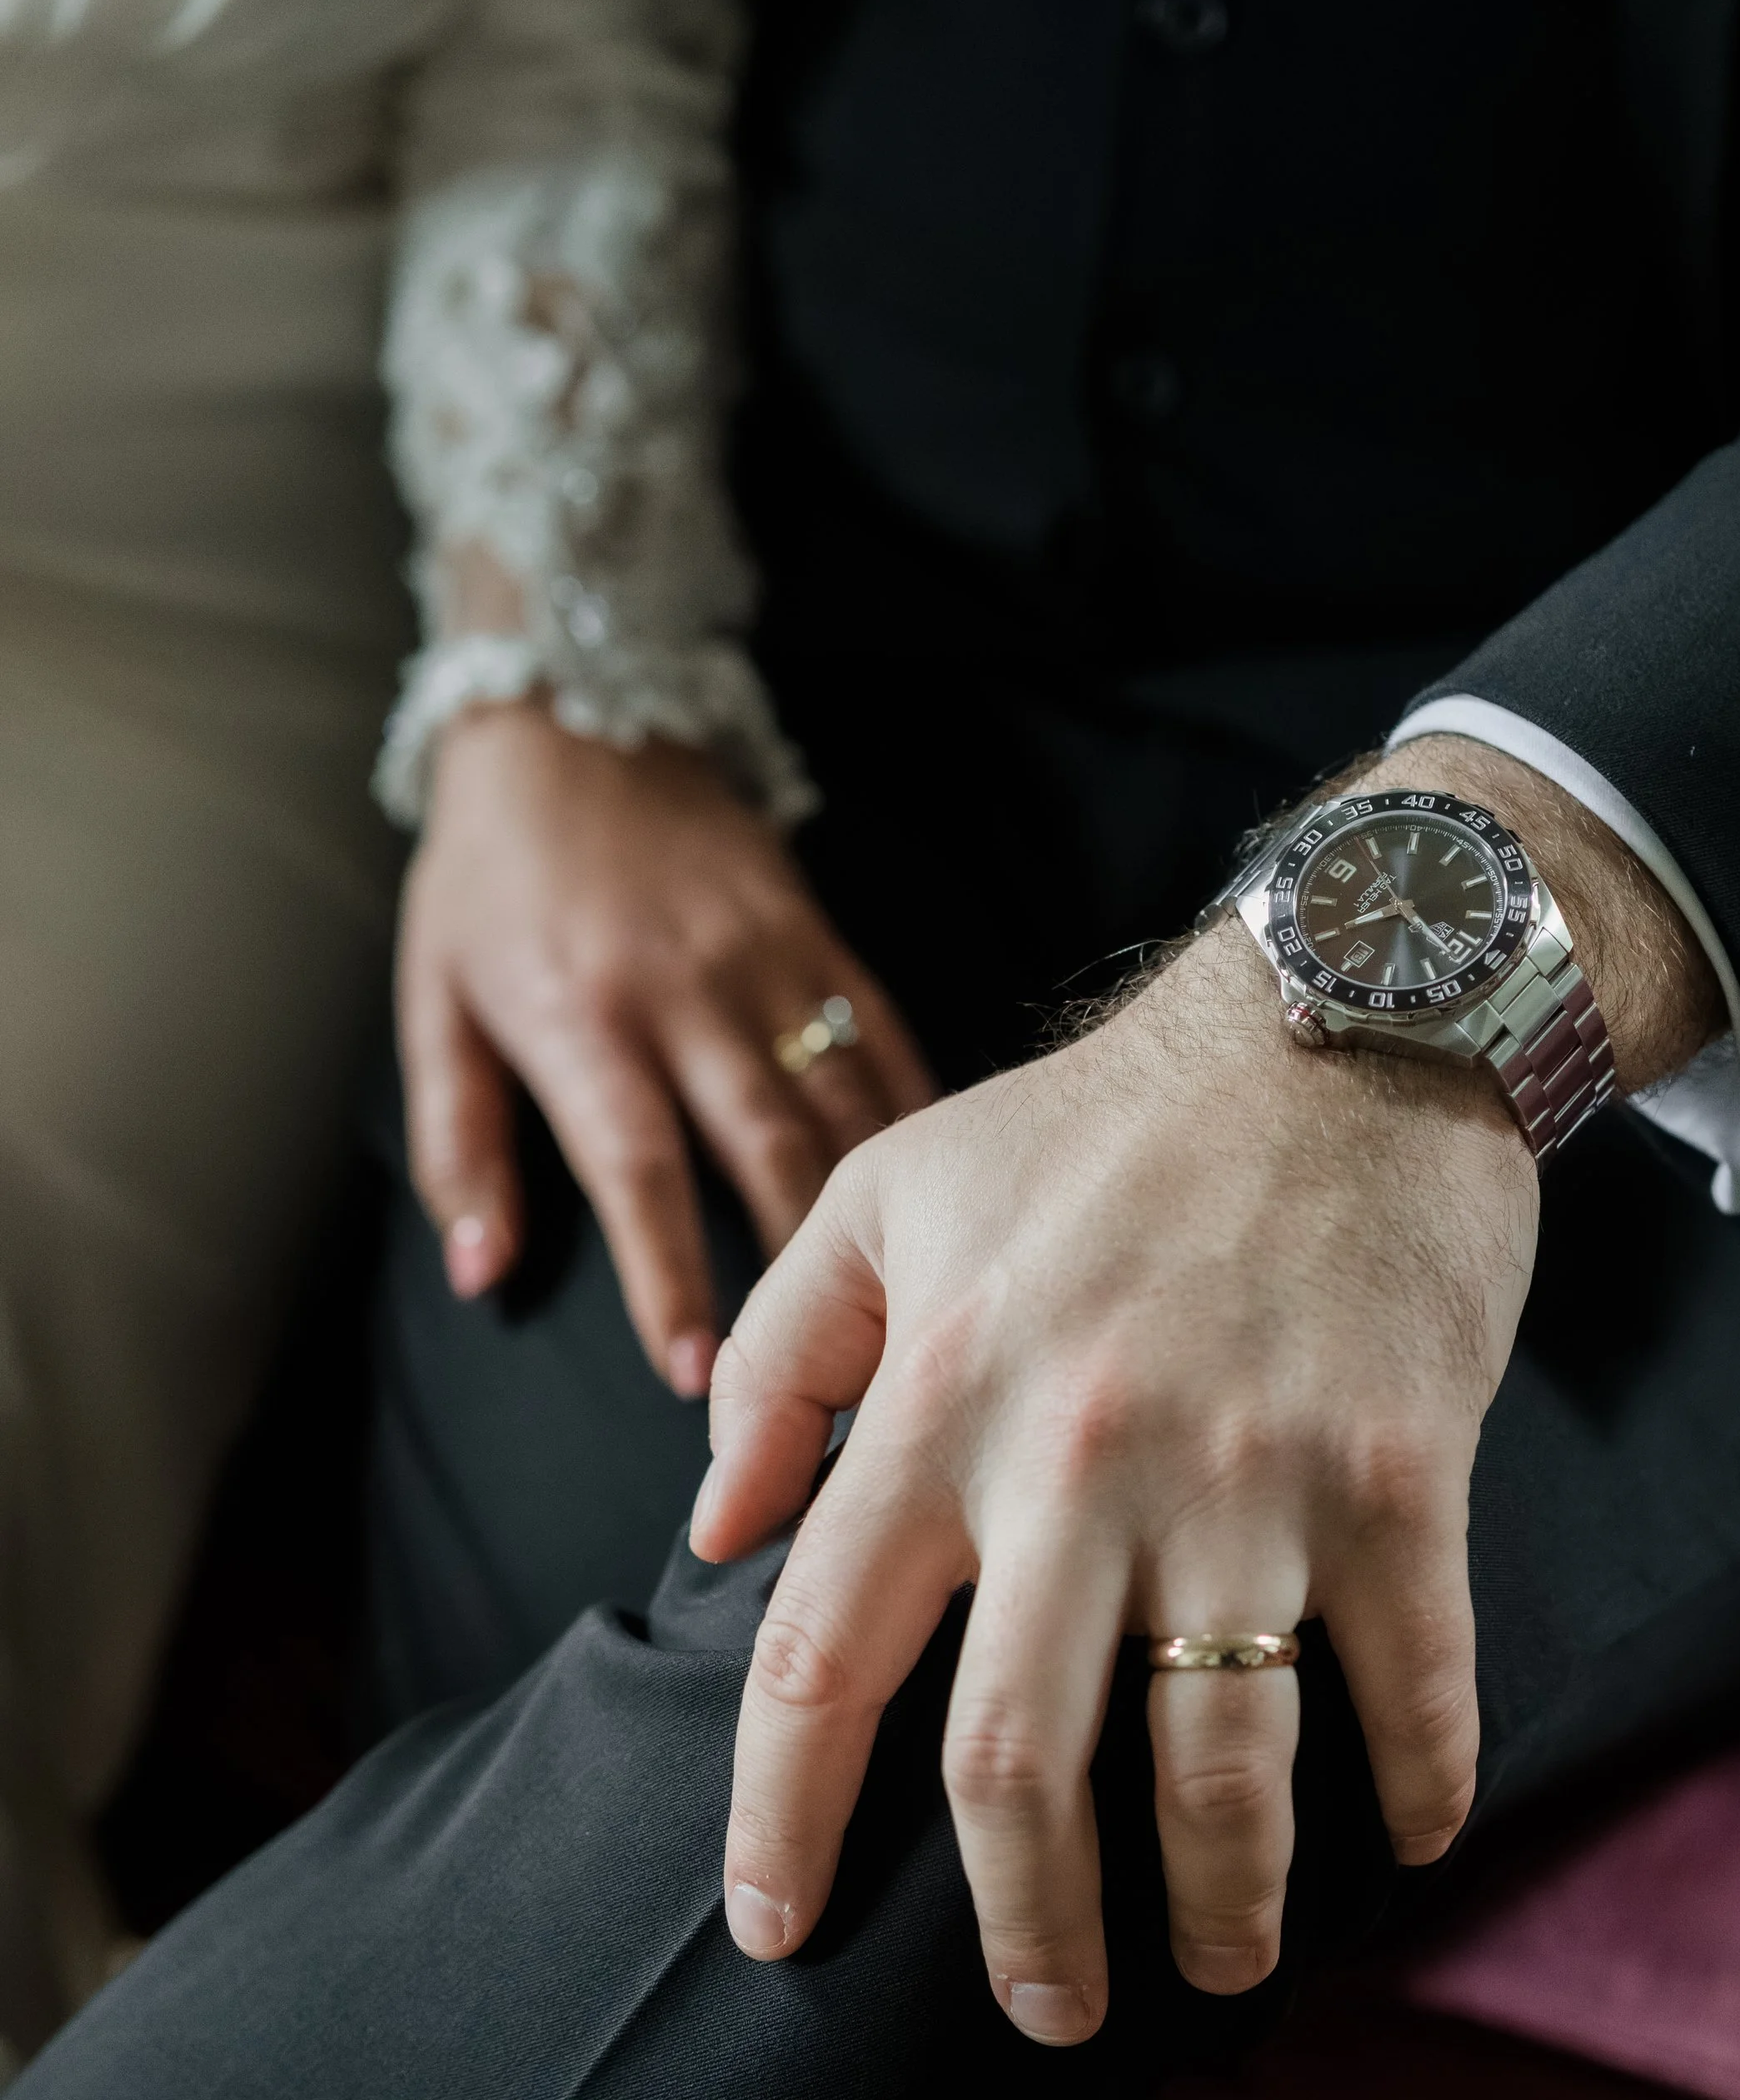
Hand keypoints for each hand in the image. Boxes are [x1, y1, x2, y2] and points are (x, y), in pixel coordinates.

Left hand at [398, 701, 936, 1392]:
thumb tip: (481, 1270)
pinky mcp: (819, 938)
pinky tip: (946, 1199)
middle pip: (763, 1147)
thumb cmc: (491, 882)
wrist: (574, 719)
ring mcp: (765, 961)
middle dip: (799, 1272)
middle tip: (826, 1380)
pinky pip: (886, 1041)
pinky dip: (918, 1125)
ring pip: (841, 1104)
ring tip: (896, 1313)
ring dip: (874, 1216)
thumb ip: (457, 1143)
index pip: (637, 1168)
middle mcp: (684, 993)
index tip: (698, 1375)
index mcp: (580, 1017)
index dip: (669, 1276)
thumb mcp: (434, 1006)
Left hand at [689, 738, 1720, 2039]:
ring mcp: (1253, 1480)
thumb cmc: (1100, 1125)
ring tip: (1217, 1968)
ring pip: (1223, 1764)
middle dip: (1026, 1930)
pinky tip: (1403, 1849)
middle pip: (1018, 1765)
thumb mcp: (885, 1192)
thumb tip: (716, 1531)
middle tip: (1043, 2015)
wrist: (1342, 1014)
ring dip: (1221, 1908)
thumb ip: (777, 1356)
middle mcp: (1080, 1461)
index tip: (773, 1929)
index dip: (782, 1819)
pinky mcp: (1404, 1479)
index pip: (821, 1657)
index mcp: (940, 1402)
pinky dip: (1415, 1793)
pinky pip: (1415, 1686)